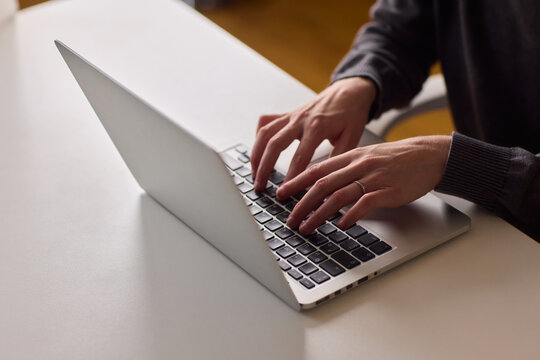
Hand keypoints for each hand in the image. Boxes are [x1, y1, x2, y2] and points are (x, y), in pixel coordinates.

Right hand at [250, 77, 376, 191]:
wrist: (350, 91)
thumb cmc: (352, 115)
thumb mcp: (352, 137)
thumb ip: (338, 158)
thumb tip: (327, 181)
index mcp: (318, 127)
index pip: (300, 157)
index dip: (292, 176)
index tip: (285, 191)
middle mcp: (300, 119)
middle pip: (274, 144)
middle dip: (264, 168)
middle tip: (260, 187)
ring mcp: (291, 116)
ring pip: (265, 134)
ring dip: (256, 155)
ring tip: (254, 175)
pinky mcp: (287, 114)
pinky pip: (266, 124)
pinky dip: (258, 138)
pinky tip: (258, 153)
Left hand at [276, 136, 451, 233]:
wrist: (429, 156)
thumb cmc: (396, 158)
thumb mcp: (366, 156)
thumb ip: (344, 167)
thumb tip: (321, 184)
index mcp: (351, 156)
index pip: (317, 169)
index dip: (296, 182)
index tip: (281, 193)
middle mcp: (358, 165)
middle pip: (322, 185)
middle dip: (301, 203)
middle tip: (289, 218)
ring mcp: (373, 178)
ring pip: (338, 196)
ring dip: (318, 214)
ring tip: (306, 227)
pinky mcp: (388, 191)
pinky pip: (365, 204)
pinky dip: (351, 215)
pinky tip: (341, 226)